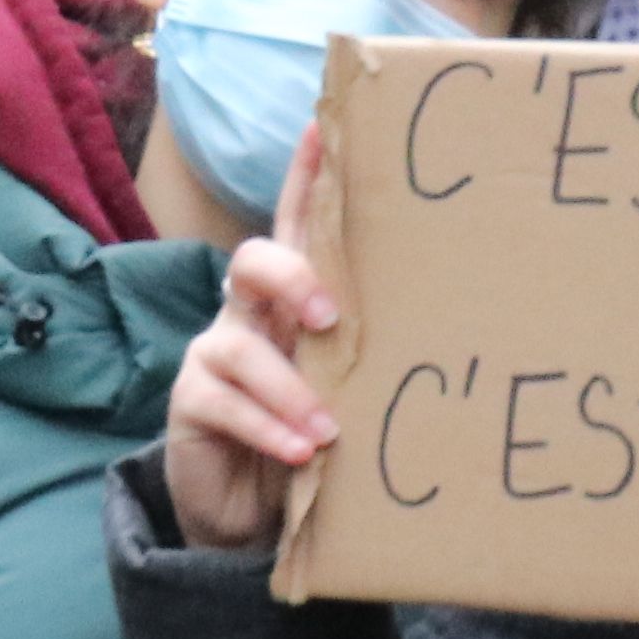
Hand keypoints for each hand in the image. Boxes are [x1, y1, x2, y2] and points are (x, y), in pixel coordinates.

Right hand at [164, 126, 342, 551]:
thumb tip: (448, 333)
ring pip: (238, 344)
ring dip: (288, 388)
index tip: (325, 127)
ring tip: (327, 432)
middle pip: (254, 263)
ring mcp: (214, 355)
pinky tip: (300, 454)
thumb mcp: (344, 390)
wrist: (251, 511)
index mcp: (290, 303)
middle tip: (331, 318)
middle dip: (291, 277)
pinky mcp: (191, 401)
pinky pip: (222, 401)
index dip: (306, 178)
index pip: (297, 228)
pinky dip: (266, 426)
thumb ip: (367, 356)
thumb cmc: (310, 437)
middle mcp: (248, 316)